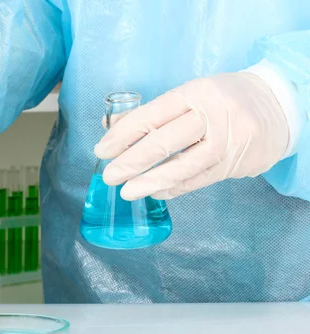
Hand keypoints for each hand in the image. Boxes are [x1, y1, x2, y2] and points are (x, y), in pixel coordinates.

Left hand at [94, 73, 289, 200]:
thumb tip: (110, 129)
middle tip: (109, 175)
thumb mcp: (190, 94)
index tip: (102, 150)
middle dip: (131, 161)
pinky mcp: (234, 164)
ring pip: (182, 166)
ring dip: (150, 181)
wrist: (278, 106)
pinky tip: (152, 191)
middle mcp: (211, 116)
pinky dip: (173, 188)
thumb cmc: (223, 99)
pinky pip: (197, 180)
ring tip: (126, 191)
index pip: (151, 115)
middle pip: (164, 142)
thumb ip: (152, 112)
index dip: (123, 135)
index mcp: (195, 93)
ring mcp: (226, 142)